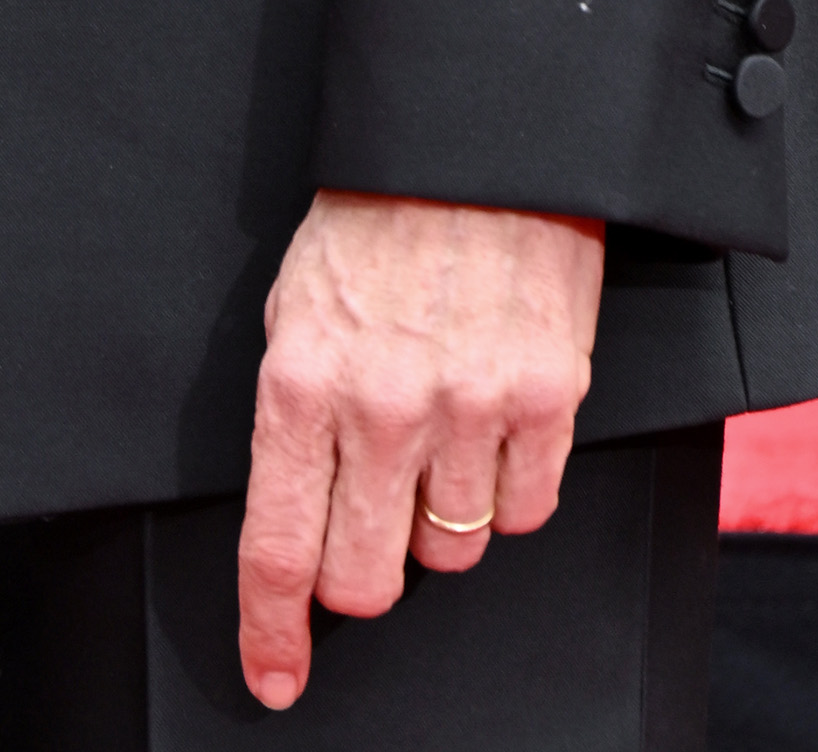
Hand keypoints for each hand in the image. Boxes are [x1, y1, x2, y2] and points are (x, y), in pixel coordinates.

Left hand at [235, 190, 602, 710]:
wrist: (472, 141)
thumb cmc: (374, 219)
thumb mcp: (296, 304)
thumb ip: (296, 412)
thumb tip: (296, 515)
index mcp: (301, 379)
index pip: (278, 547)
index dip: (271, 630)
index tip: (275, 675)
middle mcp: (382, 407)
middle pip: (367, 577)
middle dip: (362, 572)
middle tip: (368, 524)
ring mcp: (469, 408)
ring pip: (452, 550)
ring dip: (439, 518)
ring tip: (435, 437)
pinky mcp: (546, 401)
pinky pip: (526, 511)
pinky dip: (508, 488)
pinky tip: (490, 424)